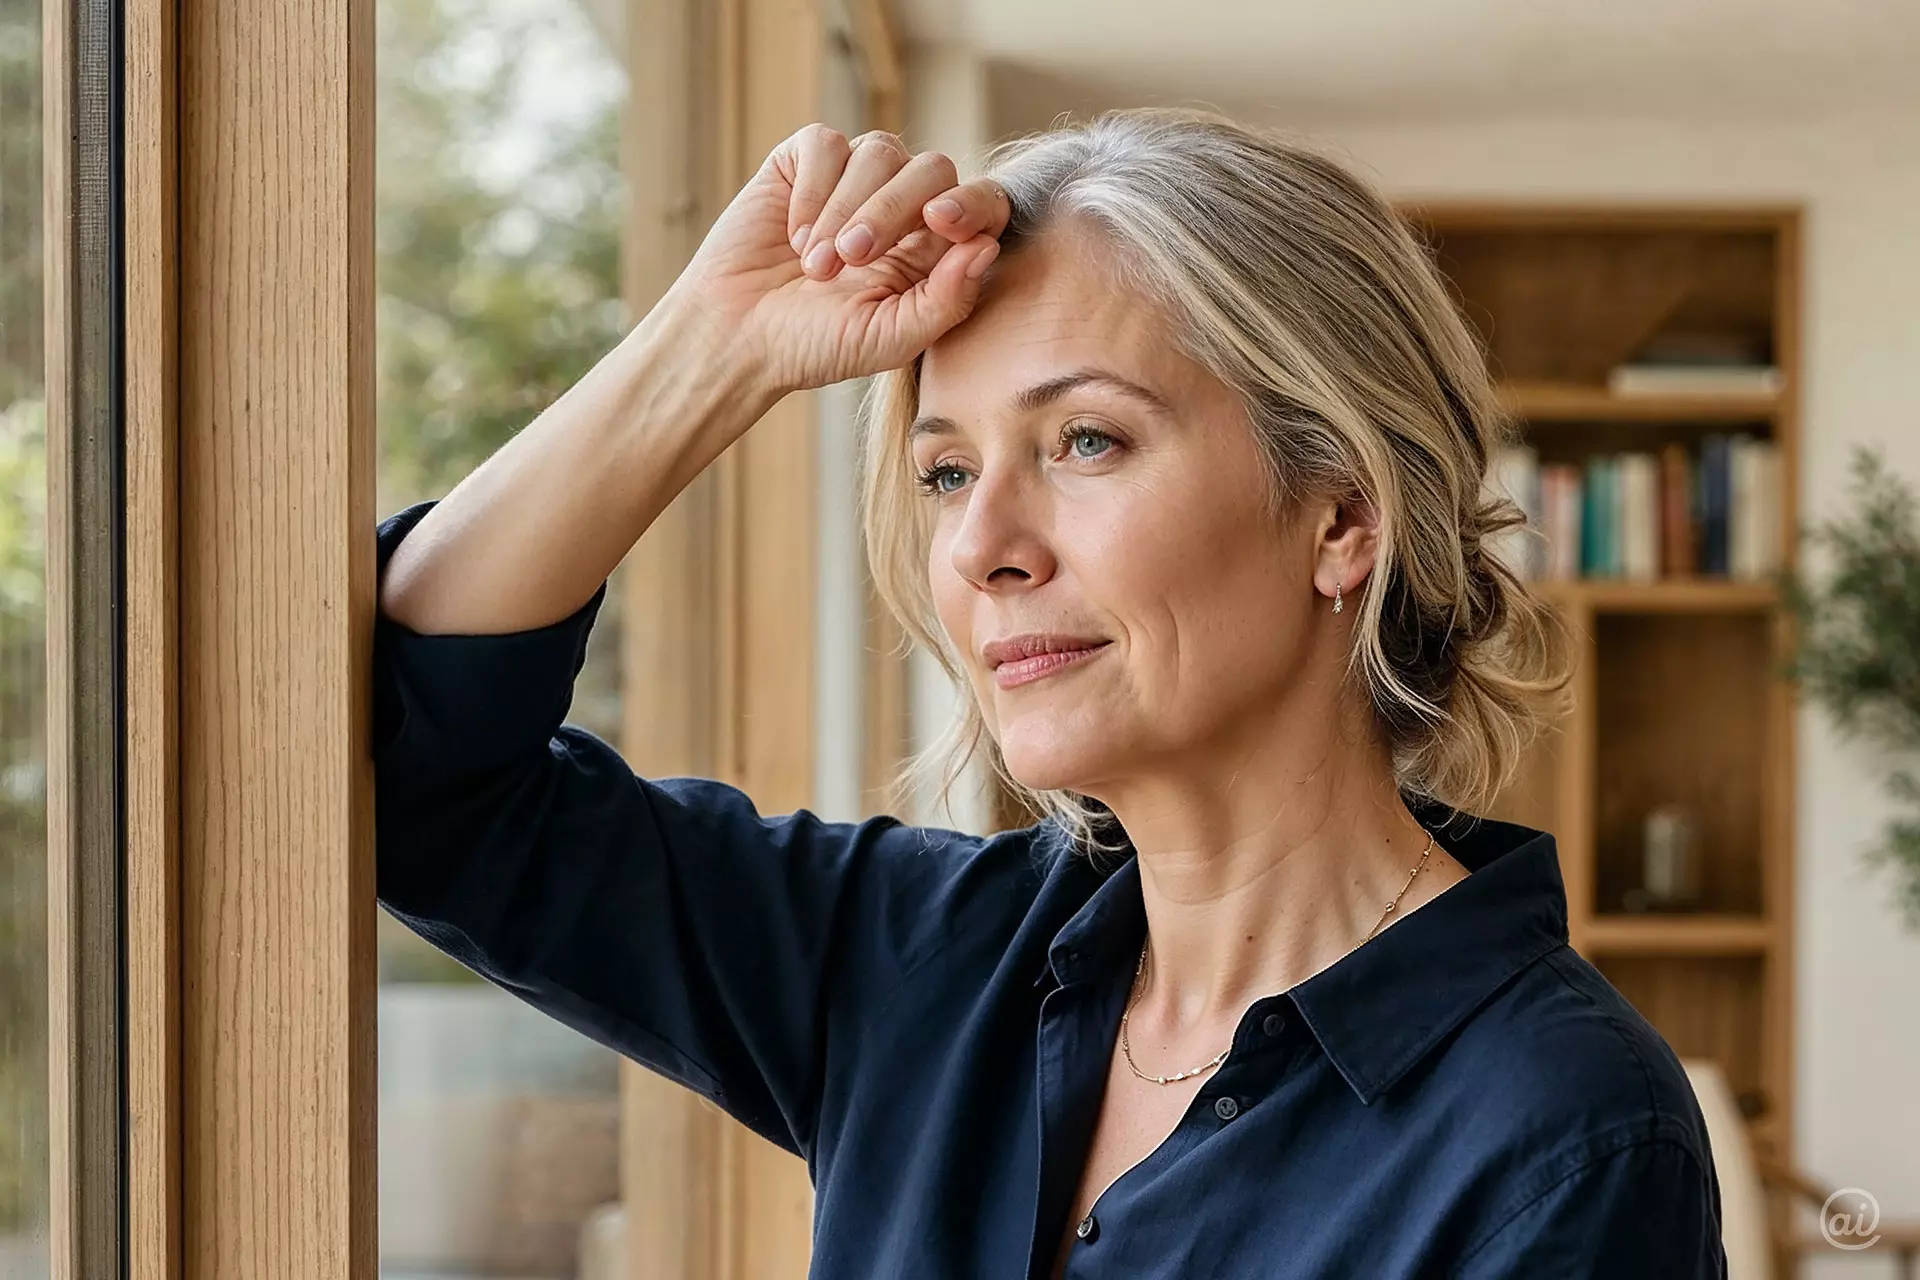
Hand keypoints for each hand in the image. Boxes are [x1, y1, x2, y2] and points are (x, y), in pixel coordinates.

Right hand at [663, 123, 1010, 397]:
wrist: (736, 336)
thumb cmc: (816, 346)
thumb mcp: (890, 338)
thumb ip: (947, 299)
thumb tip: (988, 245)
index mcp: (933, 249)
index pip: (979, 203)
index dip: (971, 202)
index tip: (942, 222)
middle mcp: (902, 206)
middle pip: (932, 168)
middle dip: (894, 209)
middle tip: (852, 259)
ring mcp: (854, 179)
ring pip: (880, 150)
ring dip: (846, 209)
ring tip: (815, 266)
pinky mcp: (805, 162)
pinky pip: (826, 143)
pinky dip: (812, 190)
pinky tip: (793, 235)